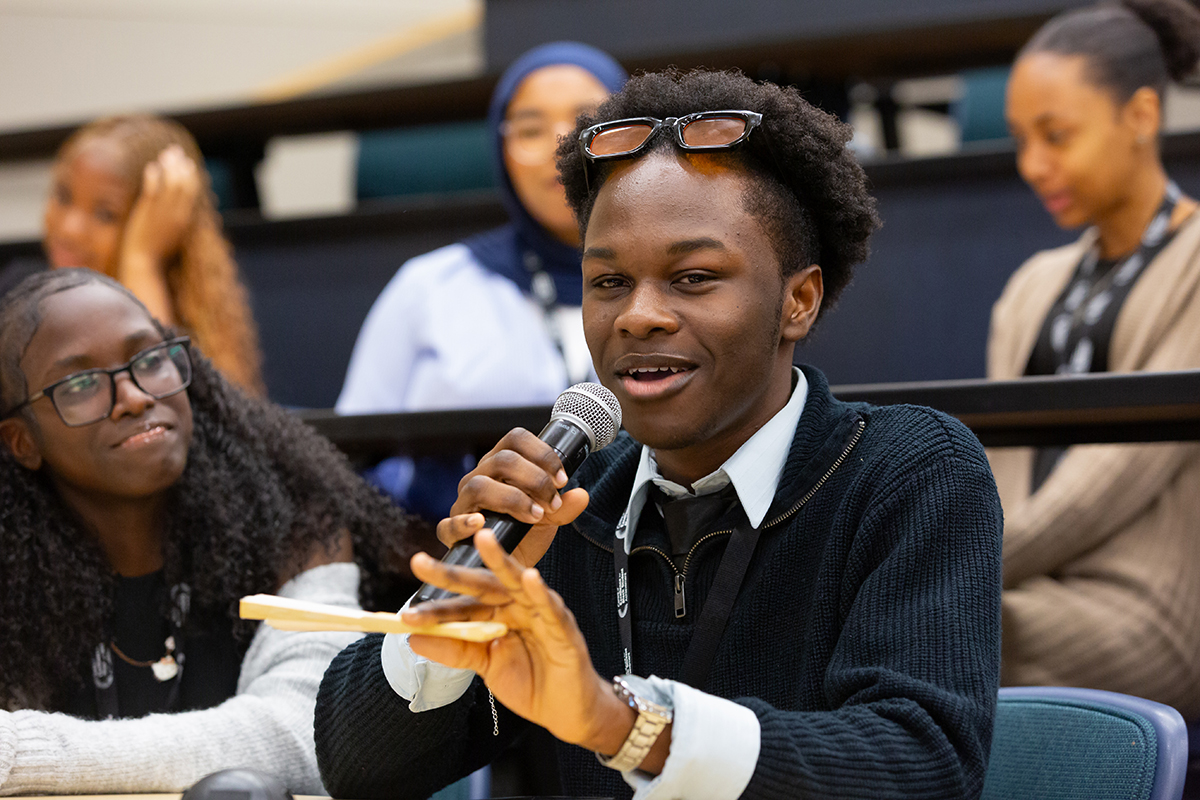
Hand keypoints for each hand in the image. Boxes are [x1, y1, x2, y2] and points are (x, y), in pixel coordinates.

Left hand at [119, 145, 199, 276]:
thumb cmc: (158, 251)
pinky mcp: (148, 212)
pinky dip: (154, 177)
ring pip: (170, 184)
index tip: (188, 163)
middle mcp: (177, 213)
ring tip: (166, 154)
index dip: (191, 176)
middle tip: (177, 151)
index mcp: (186, 218)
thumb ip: (179, 218)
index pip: (192, 192)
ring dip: (169, 167)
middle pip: (183, 184)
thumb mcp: (175, 234)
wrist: (144, 261)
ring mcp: (162, 212)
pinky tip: (152, 167)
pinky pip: (152, 190)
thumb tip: (182, 207)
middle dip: (181, 166)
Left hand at [404, 529, 634, 752]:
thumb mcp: (485, 666)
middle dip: (452, 573)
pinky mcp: (564, 629)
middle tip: (420, 562)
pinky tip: (530, 578)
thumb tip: (414, 638)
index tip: (405, 614)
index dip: (434, 608)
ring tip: (483, 539)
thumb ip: (456, 650)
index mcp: (497, 613)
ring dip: (502, 561)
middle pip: (483, 584)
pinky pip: (551, 608)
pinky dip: (541, 593)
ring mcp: (541, 613)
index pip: (462, 605)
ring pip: (518, 582)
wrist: (563, 710)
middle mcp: (517, 606)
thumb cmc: (529, 682)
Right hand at [436, 427, 589, 567]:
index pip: (516, 440)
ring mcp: (463, 503)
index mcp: (501, 465)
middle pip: (502, 459)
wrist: (510, 566)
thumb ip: (565, 507)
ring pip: (479, 485)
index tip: (563, 479)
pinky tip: (481, 522)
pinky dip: (463, 522)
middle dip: (535, 479)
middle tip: (553, 503)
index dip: (542, 454)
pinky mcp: (451, 530)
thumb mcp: (551, 518)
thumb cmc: (526, 533)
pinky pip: (448, 524)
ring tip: (534, 515)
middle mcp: (479, 477)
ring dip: (512, 498)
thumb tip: (582, 495)